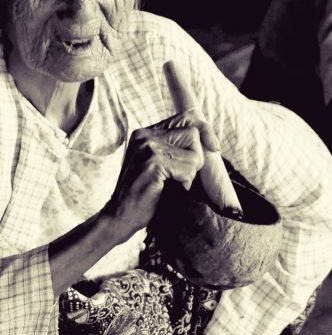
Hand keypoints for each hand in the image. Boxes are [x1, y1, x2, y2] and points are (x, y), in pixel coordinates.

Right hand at [104, 110, 219, 242]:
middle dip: (196, 156)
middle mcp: (145, 135)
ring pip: (193, 151)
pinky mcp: (153, 163)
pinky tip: (173, 188)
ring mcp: (148, 147)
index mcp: (144, 133)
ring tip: (177, 182)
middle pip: (192, 132)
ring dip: (191, 171)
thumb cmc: (142, 194)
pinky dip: (186, 181)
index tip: (214, 147)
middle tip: (184, 174)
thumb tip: (206, 138)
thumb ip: (173, 147)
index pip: (185, 118)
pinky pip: (188, 168)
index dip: (204, 131)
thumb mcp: (156, 163)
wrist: (120, 216)